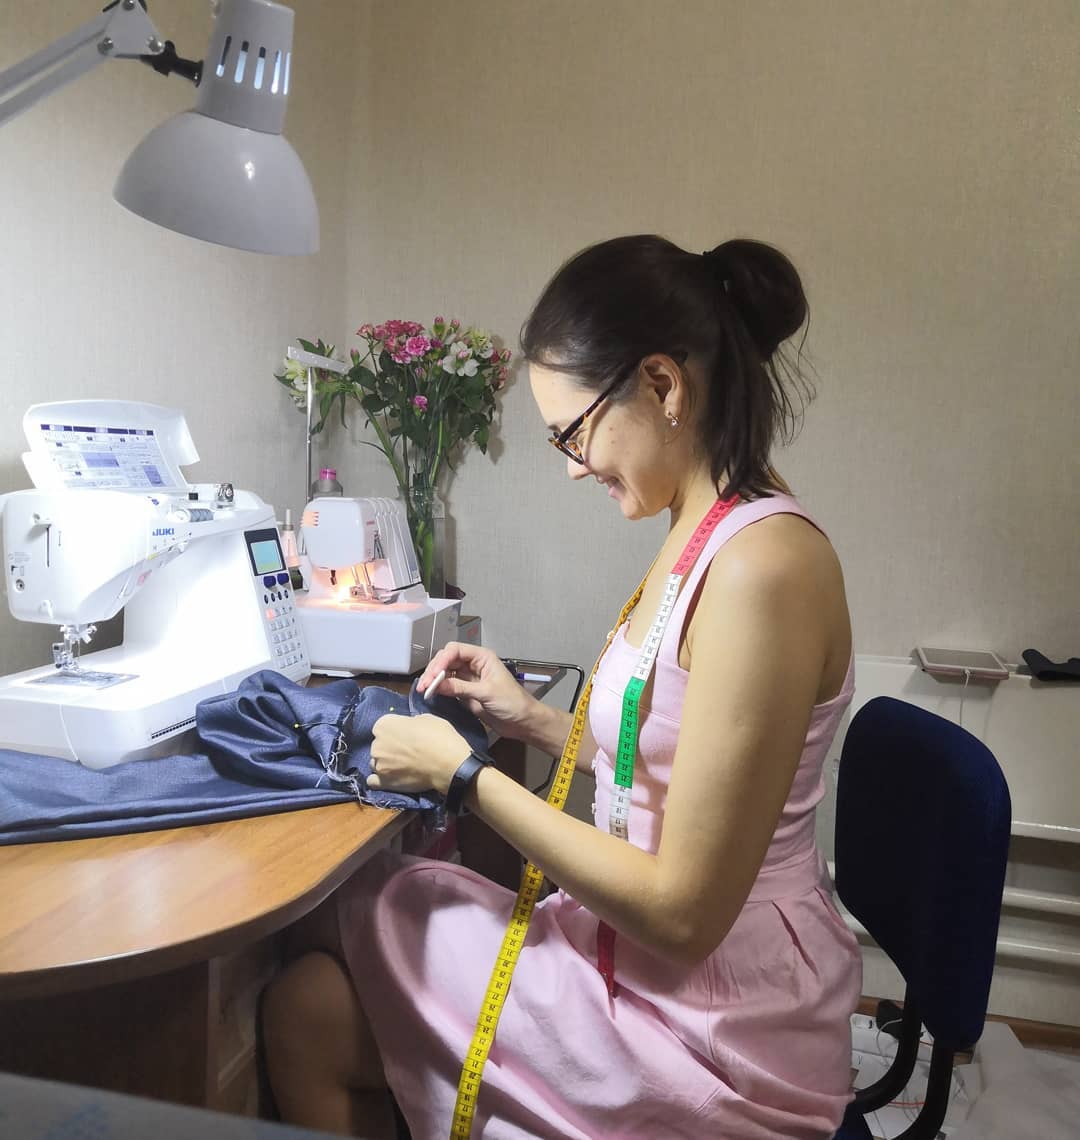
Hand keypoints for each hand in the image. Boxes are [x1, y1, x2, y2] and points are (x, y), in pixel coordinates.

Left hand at [367, 713, 471, 795]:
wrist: (447, 764)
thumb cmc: (439, 737)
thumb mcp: (427, 719)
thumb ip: (411, 723)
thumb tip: (410, 728)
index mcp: (384, 725)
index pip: (383, 726)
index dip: (395, 731)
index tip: (406, 736)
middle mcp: (376, 744)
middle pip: (379, 745)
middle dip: (389, 748)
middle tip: (406, 752)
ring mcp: (378, 765)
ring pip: (376, 763)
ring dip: (385, 764)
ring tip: (402, 767)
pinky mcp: (383, 783)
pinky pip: (373, 781)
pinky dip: (380, 780)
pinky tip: (391, 778)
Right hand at [418, 642, 535, 739]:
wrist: (523, 721)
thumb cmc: (512, 702)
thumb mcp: (486, 693)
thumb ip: (461, 688)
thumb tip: (436, 685)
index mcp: (482, 657)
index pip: (455, 650)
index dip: (441, 661)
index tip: (432, 676)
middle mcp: (473, 664)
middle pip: (447, 659)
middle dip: (434, 670)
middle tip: (424, 686)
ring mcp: (468, 678)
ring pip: (445, 672)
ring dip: (433, 679)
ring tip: (423, 690)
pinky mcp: (465, 692)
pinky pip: (448, 686)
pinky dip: (438, 688)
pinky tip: (431, 694)